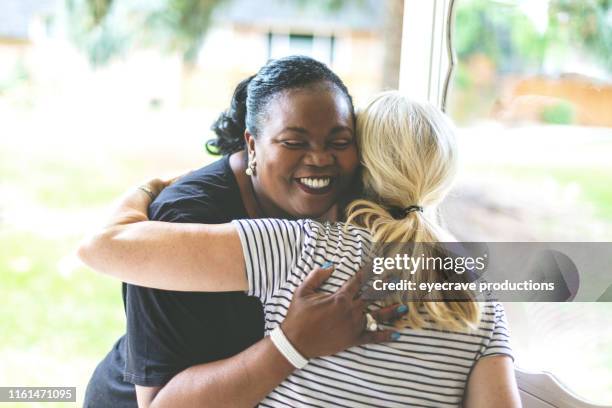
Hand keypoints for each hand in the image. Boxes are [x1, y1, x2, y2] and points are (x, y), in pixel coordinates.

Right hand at [280, 264, 405, 358]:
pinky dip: (384, 336)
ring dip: (391, 311)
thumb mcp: (302, 291)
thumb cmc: (297, 315)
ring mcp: (353, 326)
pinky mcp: (352, 339)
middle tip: (397, 278)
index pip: (358, 280)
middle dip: (385, 286)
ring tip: (404, 307)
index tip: (379, 264)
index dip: (369, 271)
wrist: (296, 341)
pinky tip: (396, 334)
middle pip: (372, 296)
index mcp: (339, 297)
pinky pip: (372, 337)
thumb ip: (317, 276)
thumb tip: (330, 265)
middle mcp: (350, 310)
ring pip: (376, 316)